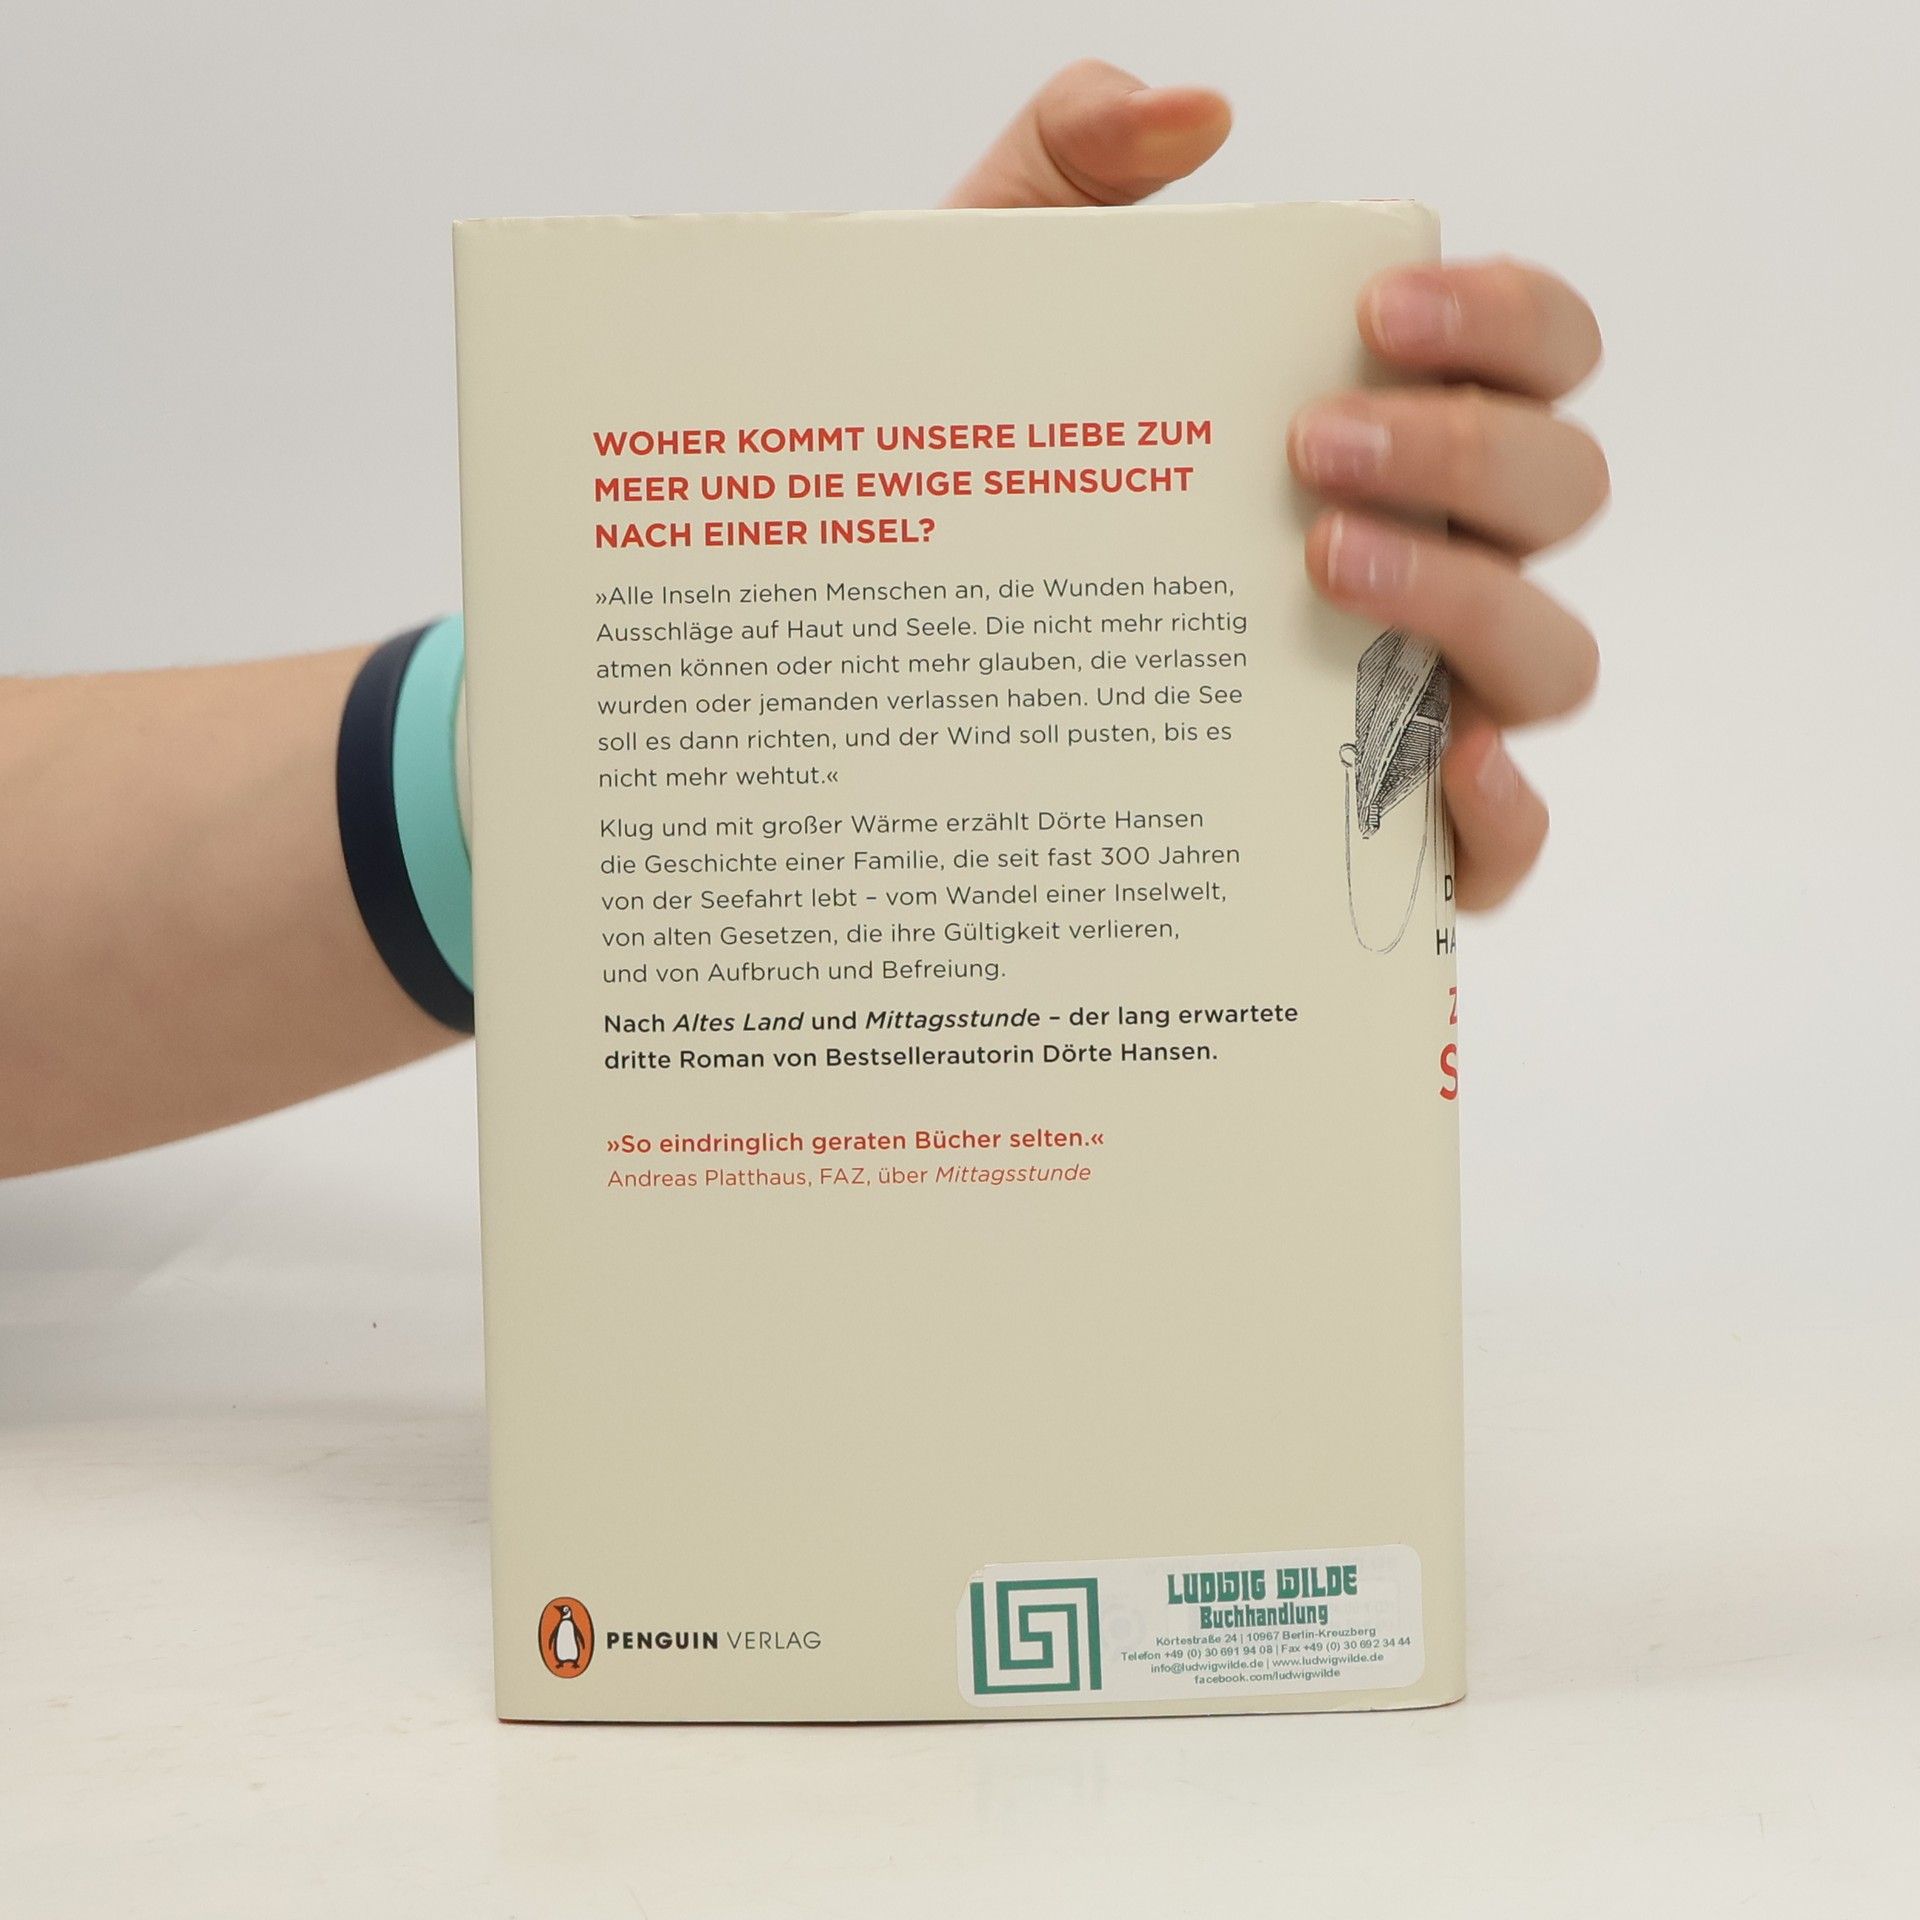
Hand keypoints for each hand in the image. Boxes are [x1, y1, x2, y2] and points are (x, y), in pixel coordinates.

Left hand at [948, 60, 1606, 909]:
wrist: (875, 630)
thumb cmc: (975, 477)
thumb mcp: (993, 309)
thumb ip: (1071, 164)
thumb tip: (1187, 112)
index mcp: (1381, 429)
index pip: (1531, 354)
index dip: (1505, 318)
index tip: (1379, 310)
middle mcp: (1424, 555)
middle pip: (1557, 493)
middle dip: (1465, 452)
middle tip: (1311, 447)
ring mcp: (1410, 694)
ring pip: (1552, 658)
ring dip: (1475, 604)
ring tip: (1325, 570)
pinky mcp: (1375, 833)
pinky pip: (1501, 845)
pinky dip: (1506, 815)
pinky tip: (1445, 765)